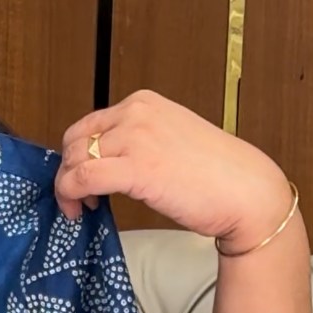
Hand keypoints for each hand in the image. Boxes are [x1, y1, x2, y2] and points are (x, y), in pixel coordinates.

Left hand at [55, 89, 293, 251]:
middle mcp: (136, 113)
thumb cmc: (214, 174)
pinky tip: (82, 210)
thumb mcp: (168, 141)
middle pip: (75, 140)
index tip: (82, 180)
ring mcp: (135, 138)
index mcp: (144, 103)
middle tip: (78, 197)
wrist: (244, 191)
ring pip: (74, 160)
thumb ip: (137, 143)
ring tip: (81, 207)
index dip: (76, 155)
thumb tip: (105, 162)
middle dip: (68, 171)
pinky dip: (71, 196)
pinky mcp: (136, 167)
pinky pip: (82, 178)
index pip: (89, 124)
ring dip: (67, 187)